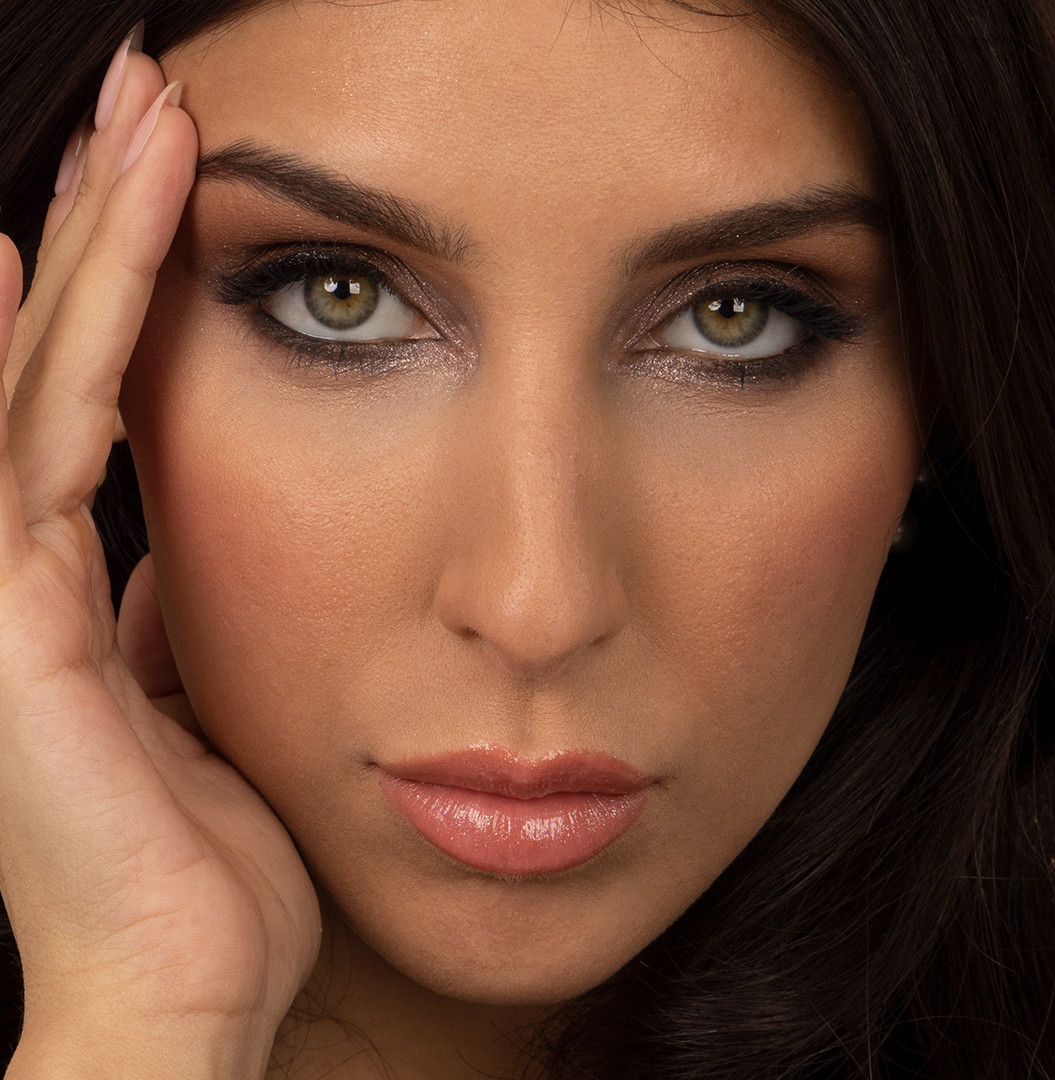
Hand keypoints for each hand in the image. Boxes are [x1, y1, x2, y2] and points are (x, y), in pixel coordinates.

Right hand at [0, 39, 320, 1079]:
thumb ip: (175, 628)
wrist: (178, 989)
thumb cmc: (203, 868)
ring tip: (135, 126)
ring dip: (89, 248)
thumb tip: (166, 563)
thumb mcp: (204, 712)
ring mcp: (6, 591)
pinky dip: (34, 350)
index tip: (176, 190)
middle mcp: (26, 570)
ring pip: (44, 377)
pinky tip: (27, 249)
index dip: (129, 289)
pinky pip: (28, 456)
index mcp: (82, 586)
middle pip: (68, 358)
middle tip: (154, 103)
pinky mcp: (12, 625)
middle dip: (107, 228)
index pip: (105, 397)